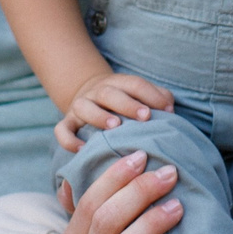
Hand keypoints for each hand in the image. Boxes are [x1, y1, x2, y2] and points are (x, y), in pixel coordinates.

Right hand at [54, 70, 175, 151]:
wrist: (91, 98)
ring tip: (115, 127)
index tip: (167, 109)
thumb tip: (170, 109)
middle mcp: (97, 92)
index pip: (134, 84)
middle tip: (145, 117)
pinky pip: (62, 130)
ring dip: (99, 116)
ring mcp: (80, 106)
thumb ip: (158, 99)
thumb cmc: (125, 103)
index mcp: (118, 83)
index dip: (150, 95)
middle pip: (109, 93)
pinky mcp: (67, 122)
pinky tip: (82, 150)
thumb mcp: (140, 96)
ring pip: (84, 107)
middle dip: (128, 104)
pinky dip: (69, 140)